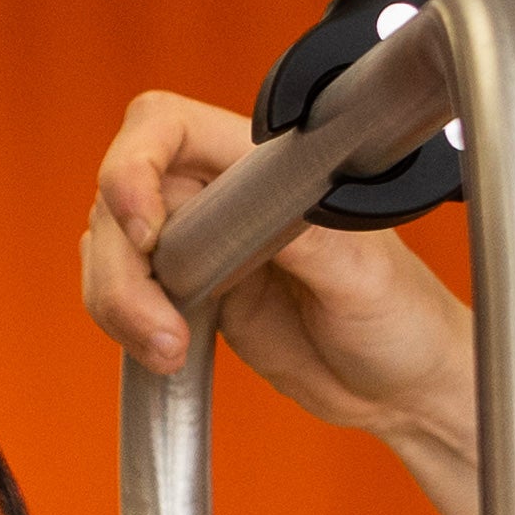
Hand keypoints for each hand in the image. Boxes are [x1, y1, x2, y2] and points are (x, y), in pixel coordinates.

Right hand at [82, 85, 478, 456]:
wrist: (398, 386)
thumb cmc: (402, 319)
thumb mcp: (362, 273)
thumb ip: (300, 236)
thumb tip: (239, 216)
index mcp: (270, 165)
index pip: (169, 129)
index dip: (133, 166)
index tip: (146, 232)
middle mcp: (224, 198)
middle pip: (119, 201)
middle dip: (121, 267)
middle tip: (160, 326)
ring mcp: (201, 248)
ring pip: (111, 251)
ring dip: (119, 303)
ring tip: (169, 348)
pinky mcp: (189, 296)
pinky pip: (122, 295)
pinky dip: (124, 326)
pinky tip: (166, 351)